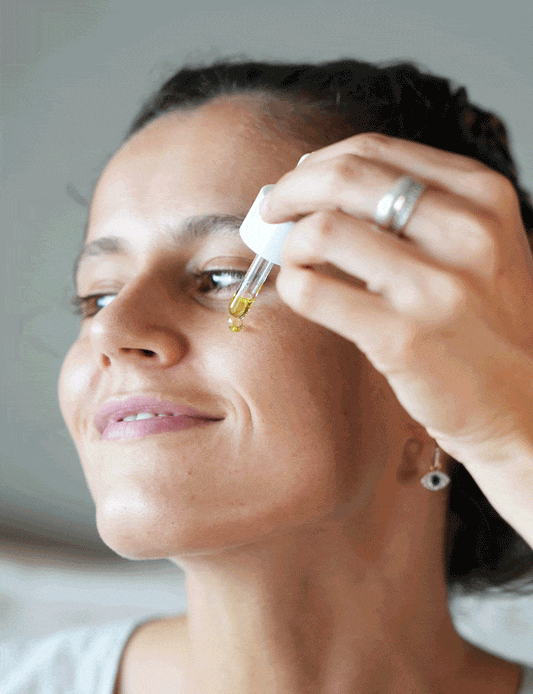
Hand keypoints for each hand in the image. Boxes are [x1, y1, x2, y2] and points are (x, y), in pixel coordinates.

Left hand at [261, 133, 532, 462]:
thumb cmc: (489, 325)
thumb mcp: (482, 249)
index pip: (376, 149)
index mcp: (484, 198)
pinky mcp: (402, 338)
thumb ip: (424, 213)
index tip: (299, 180)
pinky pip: (315, 291)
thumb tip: (325, 189)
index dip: (321, 161)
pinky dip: (291, 284)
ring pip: (323, 230)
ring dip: (290, 241)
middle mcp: (466, 233)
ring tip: (291, 260)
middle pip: (345, 177)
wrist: (521, 403)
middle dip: (291, 188)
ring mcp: (435, 287)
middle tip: (273, 209)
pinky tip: (298, 291)